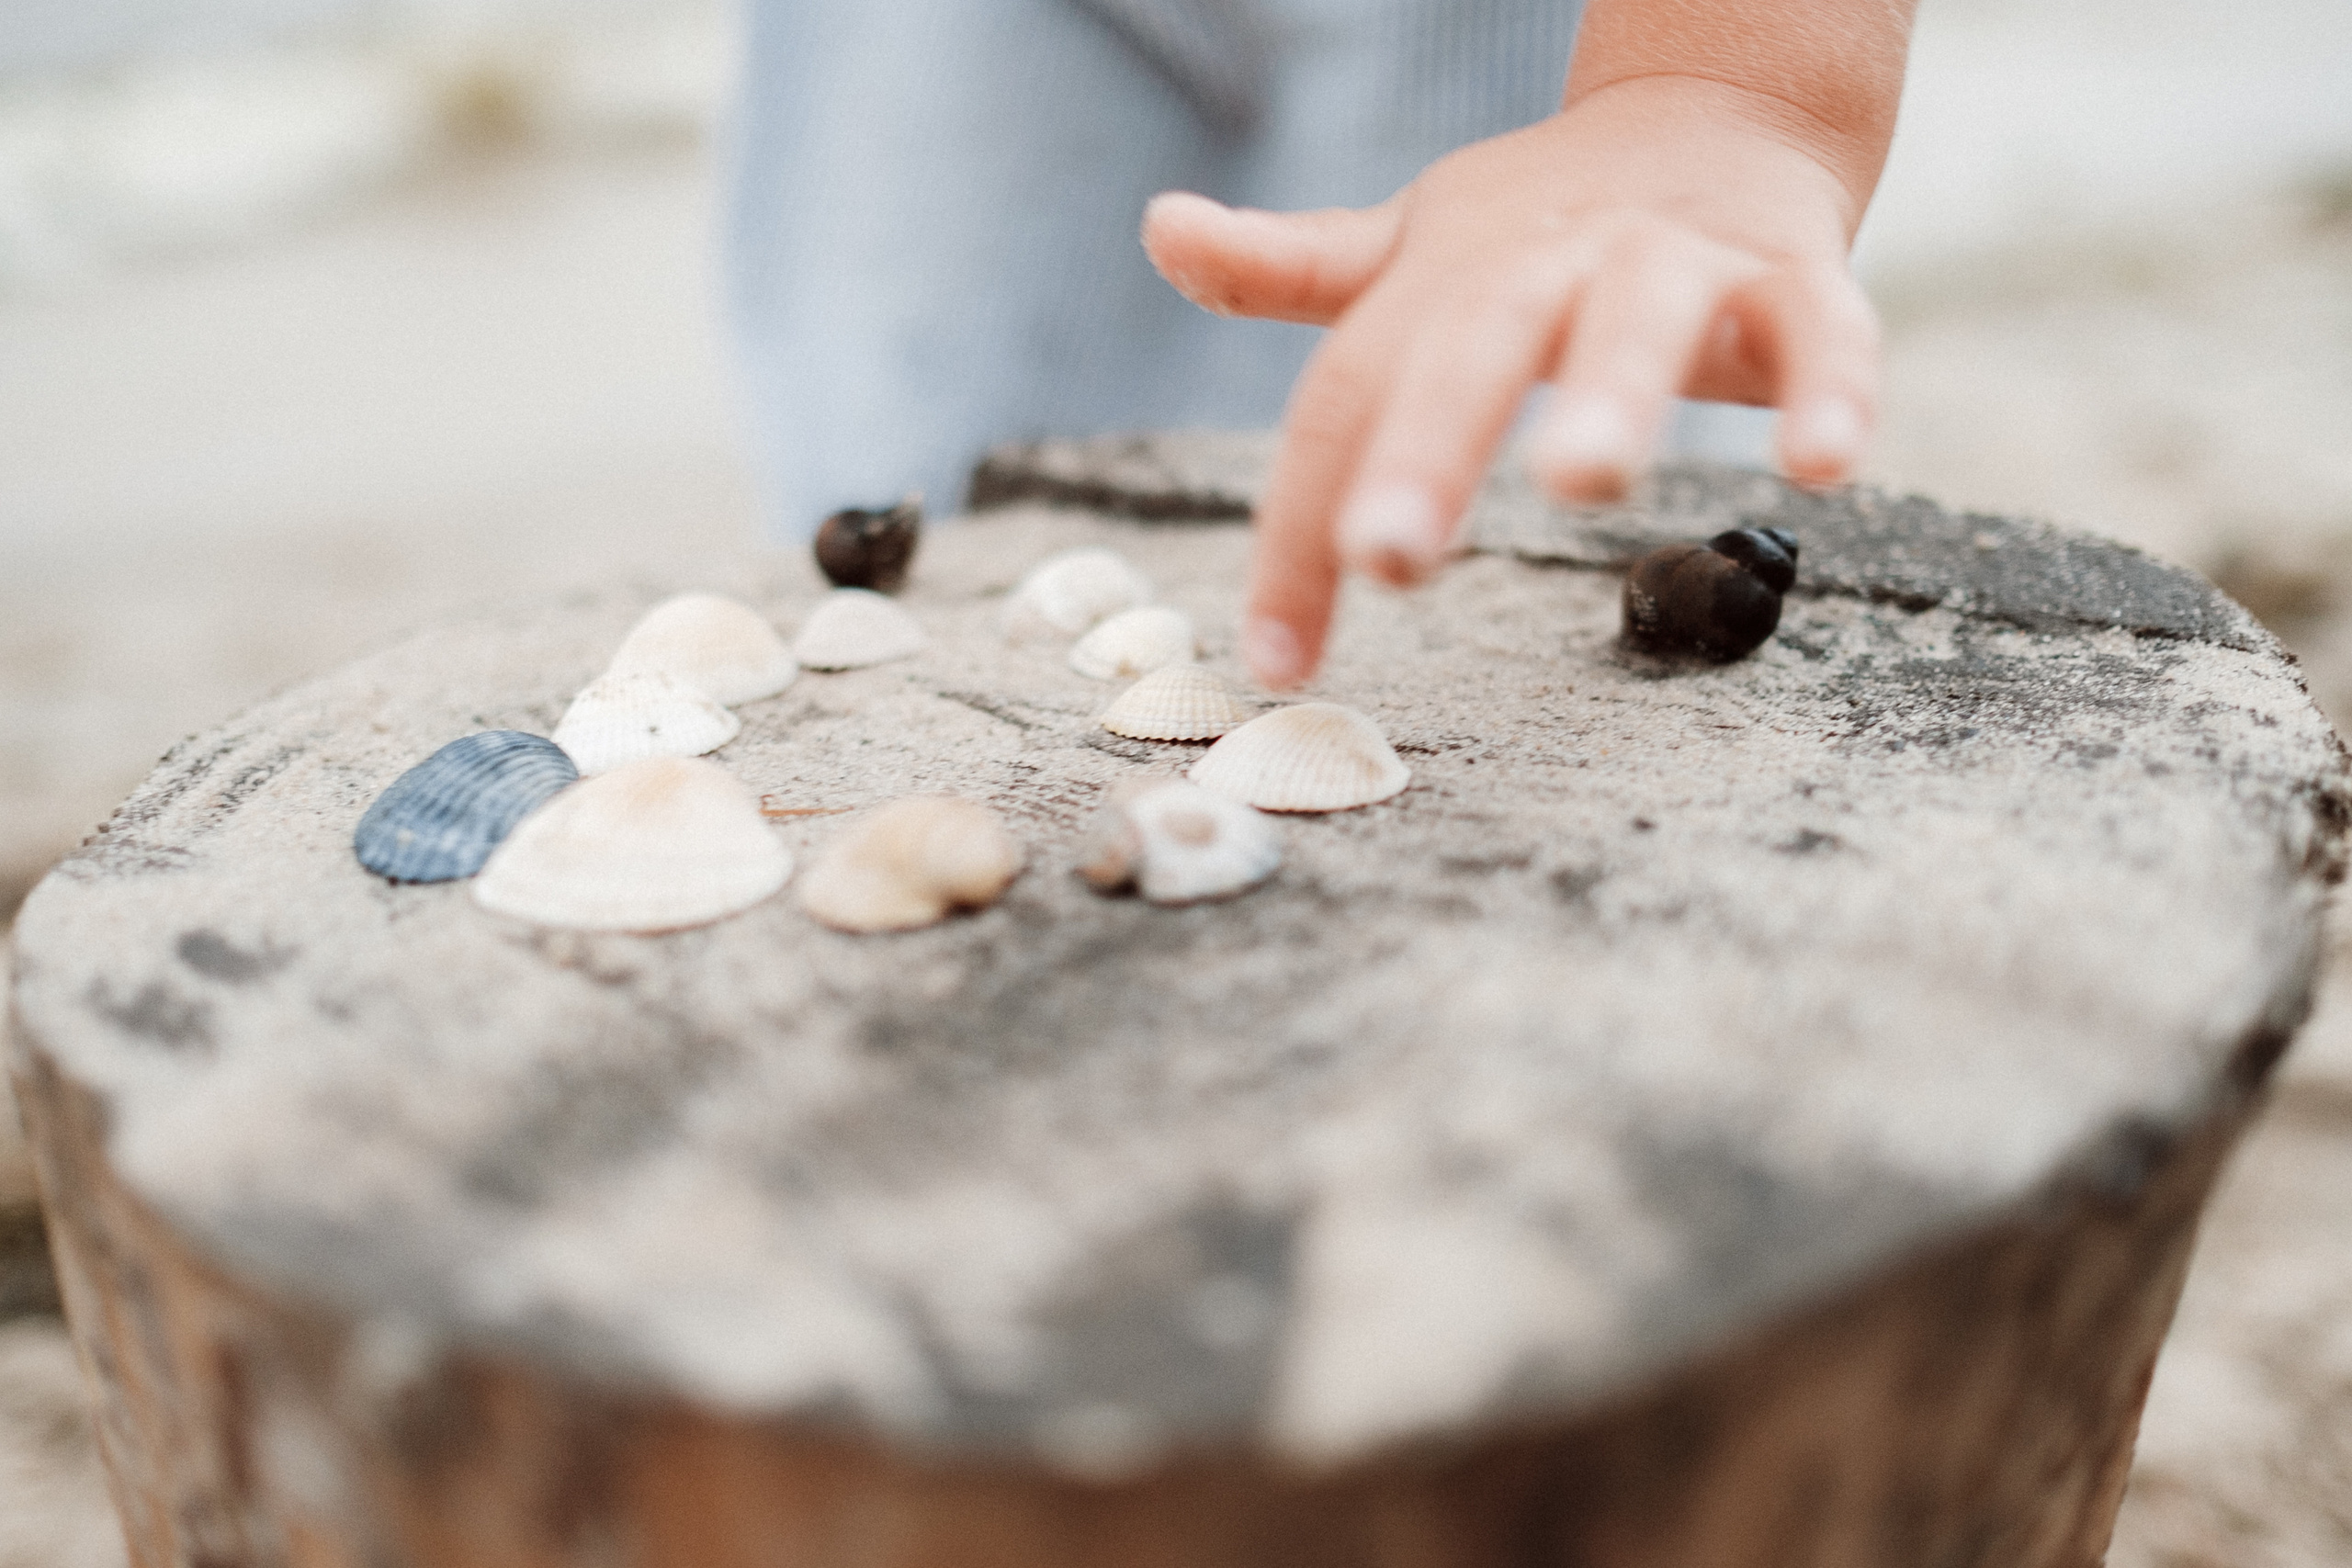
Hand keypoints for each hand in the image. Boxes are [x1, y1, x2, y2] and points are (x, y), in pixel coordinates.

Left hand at [1143, 76, 1882, 687]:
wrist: (1717, 112)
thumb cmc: (1542, 221)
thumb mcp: (1415, 248)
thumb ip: (1294, 268)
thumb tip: (1160, 231)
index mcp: (1445, 278)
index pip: (1346, 399)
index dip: (1298, 520)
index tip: (1275, 654)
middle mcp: (1549, 264)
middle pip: (1473, 350)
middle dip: (1427, 450)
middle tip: (1386, 555)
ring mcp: (1672, 262)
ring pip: (1640, 321)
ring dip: (1614, 396)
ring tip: (1584, 484)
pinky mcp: (1793, 272)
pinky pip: (1822, 326)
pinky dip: (1828, 387)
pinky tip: (1823, 464)